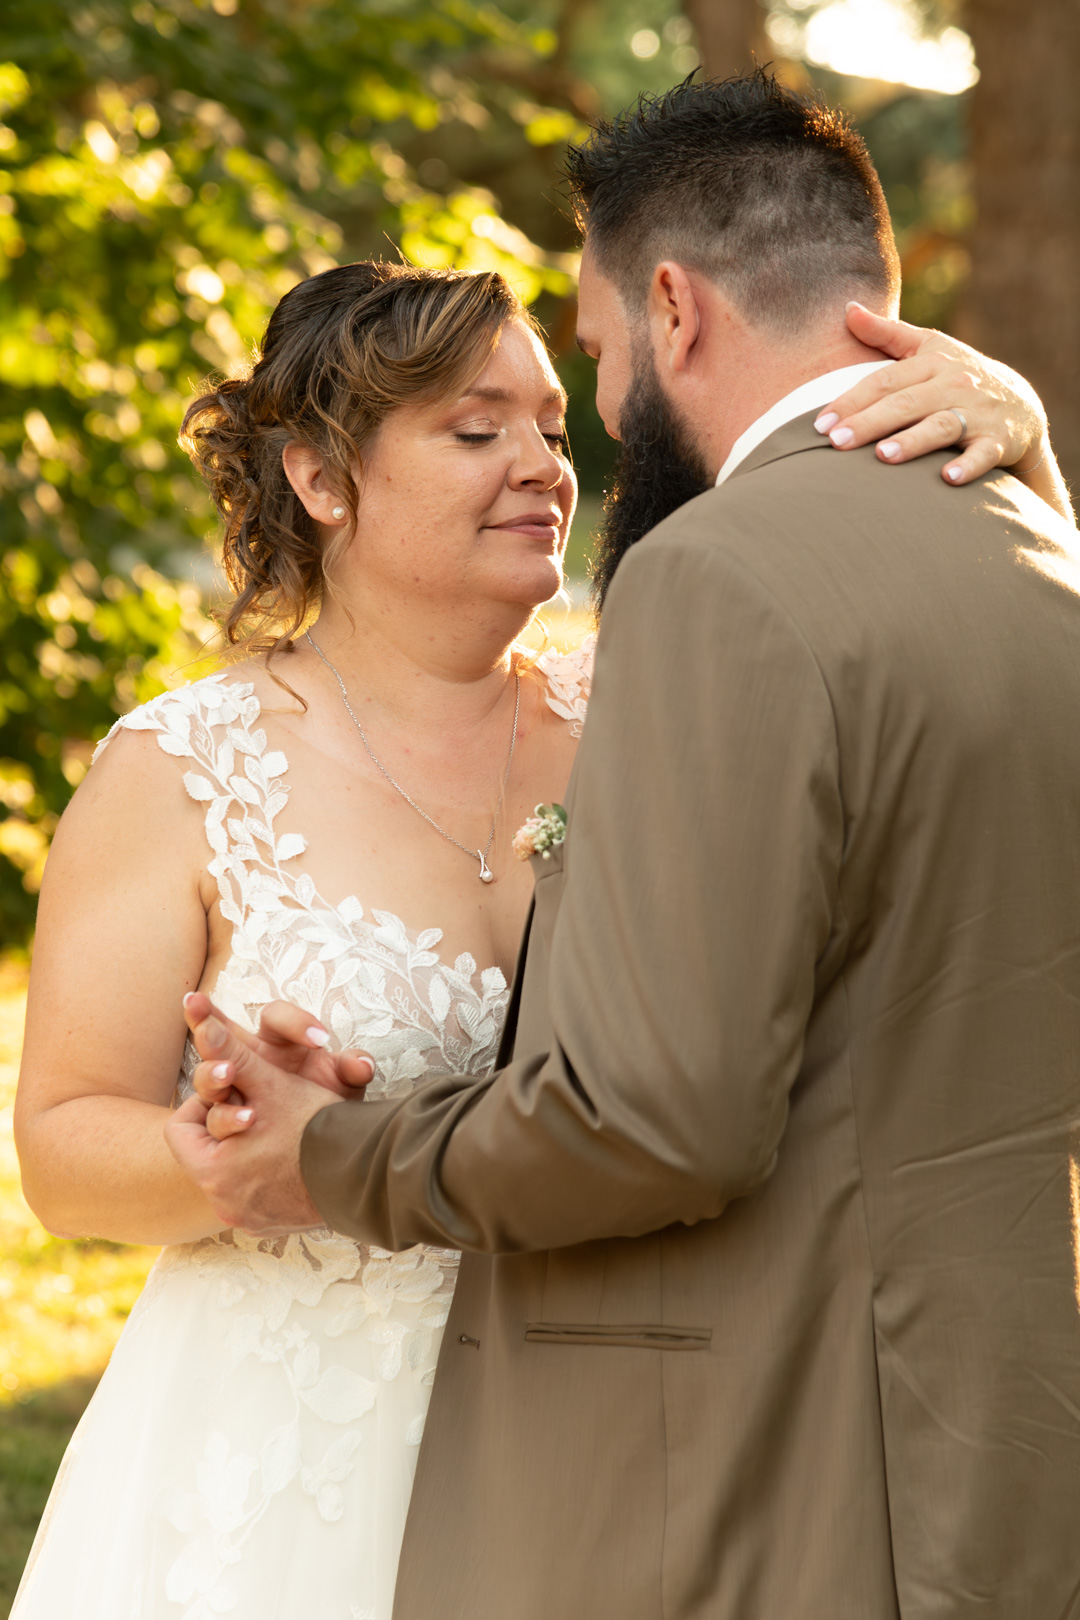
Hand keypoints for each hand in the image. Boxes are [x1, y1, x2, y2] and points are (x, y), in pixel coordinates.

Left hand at [165, 999, 370, 1233]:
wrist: (368, 1172)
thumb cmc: (316, 1125)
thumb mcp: (270, 1084)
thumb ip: (230, 1053)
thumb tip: (200, 1024)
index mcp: (212, 1172)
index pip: (180, 1129)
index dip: (203, 1102)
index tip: (231, 1090)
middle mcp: (223, 1204)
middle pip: (205, 1152)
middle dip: (227, 1124)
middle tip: (254, 1108)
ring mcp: (247, 1220)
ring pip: (230, 1174)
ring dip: (245, 1150)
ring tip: (274, 1130)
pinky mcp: (271, 1227)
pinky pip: (253, 1197)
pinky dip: (266, 1176)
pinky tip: (290, 1158)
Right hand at [181, 993, 373, 1138]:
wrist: (310, 1146)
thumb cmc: (325, 1105)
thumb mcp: (342, 1087)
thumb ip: (352, 1070)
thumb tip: (362, 1066)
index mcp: (279, 1039)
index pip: (278, 1017)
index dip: (296, 1023)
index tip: (320, 1040)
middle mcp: (248, 1056)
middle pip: (223, 1033)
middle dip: (216, 1030)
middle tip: (236, 1046)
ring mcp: (228, 1086)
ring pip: (209, 1072)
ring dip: (212, 1074)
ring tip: (226, 1076)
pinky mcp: (215, 1116)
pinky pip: (201, 1114)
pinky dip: (205, 1117)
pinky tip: (213, 1127)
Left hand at [817, 303, 1046, 486]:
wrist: (1020, 406)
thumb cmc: (957, 378)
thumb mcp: (928, 349)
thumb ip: (886, 333)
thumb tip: (847, 309)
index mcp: (931, 363)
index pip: (884, 381)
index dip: (851, 401)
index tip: (821, 423)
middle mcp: (954, 384)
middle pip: (906, 403)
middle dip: (870, 422)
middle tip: (837, 441)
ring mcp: (977, 412)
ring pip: (941, 426)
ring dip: (913, 441)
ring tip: (883, 455)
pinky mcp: (998, 441)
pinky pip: (983, 454)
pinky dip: (969, 465)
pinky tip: (948, 478)